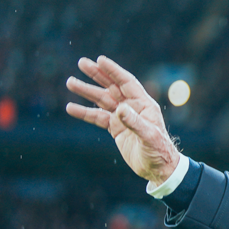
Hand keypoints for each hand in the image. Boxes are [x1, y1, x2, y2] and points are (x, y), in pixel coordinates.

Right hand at [66, 56, 180, 184]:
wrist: (158, 168)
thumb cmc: (159, 150)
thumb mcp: (149, 136)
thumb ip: (134, 122)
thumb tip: (119, 109)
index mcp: (144, 104)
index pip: (127, 82)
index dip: (114, 71)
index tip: (99, 59)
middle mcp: (132, 107)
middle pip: (112, 87)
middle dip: (97, 74)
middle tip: (81, 62)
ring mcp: (123, 117)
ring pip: (102, 100)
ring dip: (87, 91)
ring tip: (70, 82)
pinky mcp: (116, 129)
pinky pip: (97, 117)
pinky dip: (84, 113)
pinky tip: (71, 108)